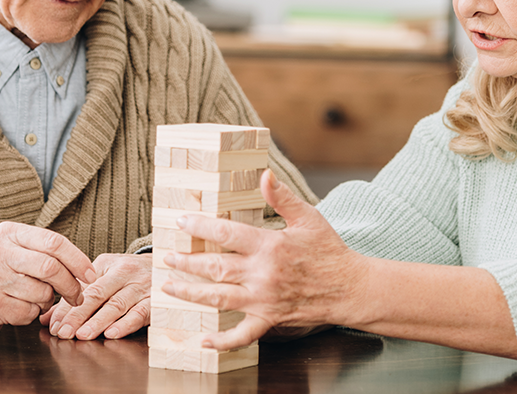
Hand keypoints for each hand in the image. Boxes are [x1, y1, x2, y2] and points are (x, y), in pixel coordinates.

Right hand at [0, 221, 97, 341]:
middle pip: (51, 267)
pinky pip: (28, 312)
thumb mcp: (16, 251)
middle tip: (77, 296)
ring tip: (35, 299)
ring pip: (42, 293)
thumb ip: (45, 252)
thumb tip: (85, 269)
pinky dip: (32, 314)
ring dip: (47, 301)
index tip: (91, 275)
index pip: (53, 241)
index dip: (78, 260)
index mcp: (8, 233)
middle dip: (71, 285)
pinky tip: (19, 308)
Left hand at [40, 253, 151, 339]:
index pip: (83, 287)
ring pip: (117, 304)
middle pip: (97, 294)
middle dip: (78, 315)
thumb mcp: (103, 277)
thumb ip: (75, 298)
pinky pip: (140, 313)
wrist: (165, 265)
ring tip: (83, 335)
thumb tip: (47, 319)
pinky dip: (125, 324)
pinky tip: (111, 334)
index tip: (53, 325)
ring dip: (98, 321)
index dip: (66, 308)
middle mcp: (124, 272)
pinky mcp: (156, 300)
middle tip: (63, 333)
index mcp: (107, 264)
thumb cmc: (128, 275)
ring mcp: (141, 285)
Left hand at [161, 170, 368, 350]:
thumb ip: (282, 197)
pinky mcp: (269, 320)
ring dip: (190, 293)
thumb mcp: (308, 217)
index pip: (226, 234)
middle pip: (214, 267)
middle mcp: (262, 274)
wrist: (350, 288)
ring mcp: (263, 300)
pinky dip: (222, 341)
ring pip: (218, 298)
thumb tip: (263, 175)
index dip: (200, 227)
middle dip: (186, 262)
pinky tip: (204, 340)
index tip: (181, 222)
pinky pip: (242, 335)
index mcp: (269, 246)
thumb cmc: (329, 250)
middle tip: (166, 257)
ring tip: (169, 287)